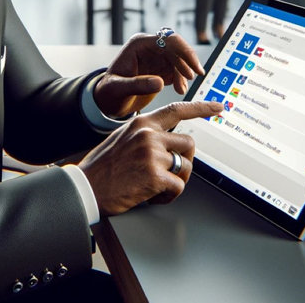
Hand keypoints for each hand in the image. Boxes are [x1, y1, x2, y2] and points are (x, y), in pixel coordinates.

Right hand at [78, 101, 223, 214]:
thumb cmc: (102, 168)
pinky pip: (179, 187)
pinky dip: (169, 196)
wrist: (86, 188)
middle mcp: (149, 134)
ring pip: (186, 167)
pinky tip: (153, 196)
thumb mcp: (122, 139)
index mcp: (142, 123)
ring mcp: (153, 154)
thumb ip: (146, 135)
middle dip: (184, 161)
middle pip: (189, 143)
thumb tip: (168, 142)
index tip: (218, 107)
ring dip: (176, 180)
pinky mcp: (155, 176)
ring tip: (156, 186)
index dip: (201, 108)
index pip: (177, 109)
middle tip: (168, 173)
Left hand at [94, 31, 204, 117]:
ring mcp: (156, 58)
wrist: (108, 101)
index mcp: (138, 44)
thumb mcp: (118, 89)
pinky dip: (182, 79)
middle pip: (176, 47)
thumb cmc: (108, 93)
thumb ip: (137, 85)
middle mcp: (149, 48)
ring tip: (182, 90)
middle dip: (187, 61)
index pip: (166, 40)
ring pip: (179, 59)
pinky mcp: (161, 69)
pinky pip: (177, 70)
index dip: (183, 51)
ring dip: (184, 73)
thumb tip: (160, 82)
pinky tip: (181, 90)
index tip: (192, 68)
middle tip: (195, 76)